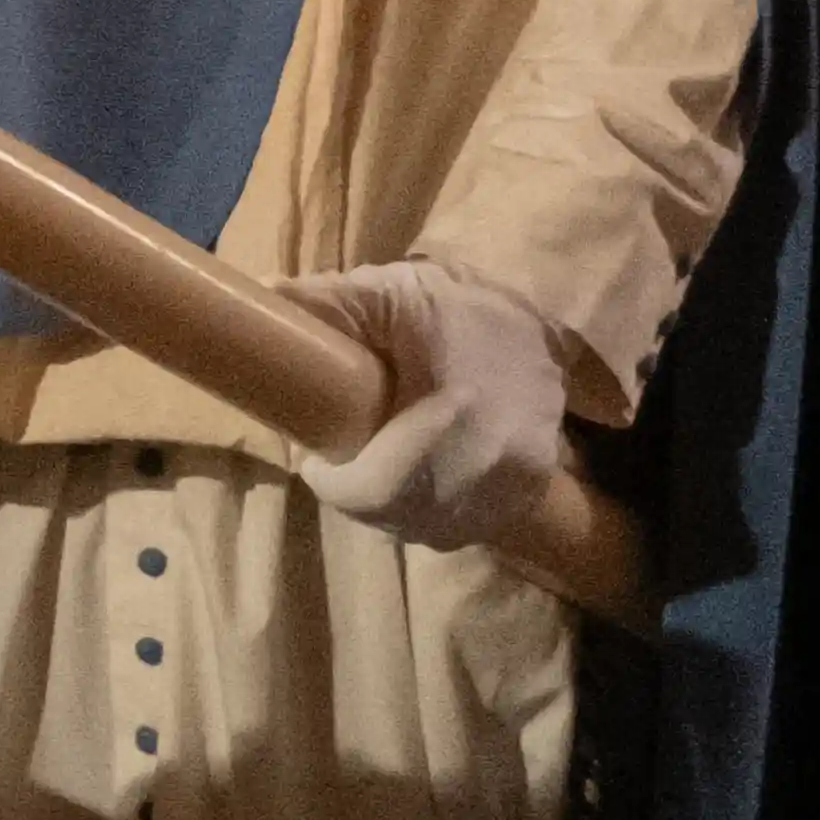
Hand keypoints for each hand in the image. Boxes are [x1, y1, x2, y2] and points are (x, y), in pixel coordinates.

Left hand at [285, 256, 572, 552]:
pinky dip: (435, 506)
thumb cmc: (467, 310)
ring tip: (385, 460)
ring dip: (396, 504)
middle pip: (395, 516)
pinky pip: (462, 524)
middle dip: (361, 492)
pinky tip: (429, 471)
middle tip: (346, 454)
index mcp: (449, 421)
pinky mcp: (527, 496)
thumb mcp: (398, 295)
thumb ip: (332, 302)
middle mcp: (483, 470)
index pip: (370, 492)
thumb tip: (265, 293)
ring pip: (427, 526)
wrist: (555, 325)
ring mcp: (510, 491)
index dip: (333, 481)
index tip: (318, 455)